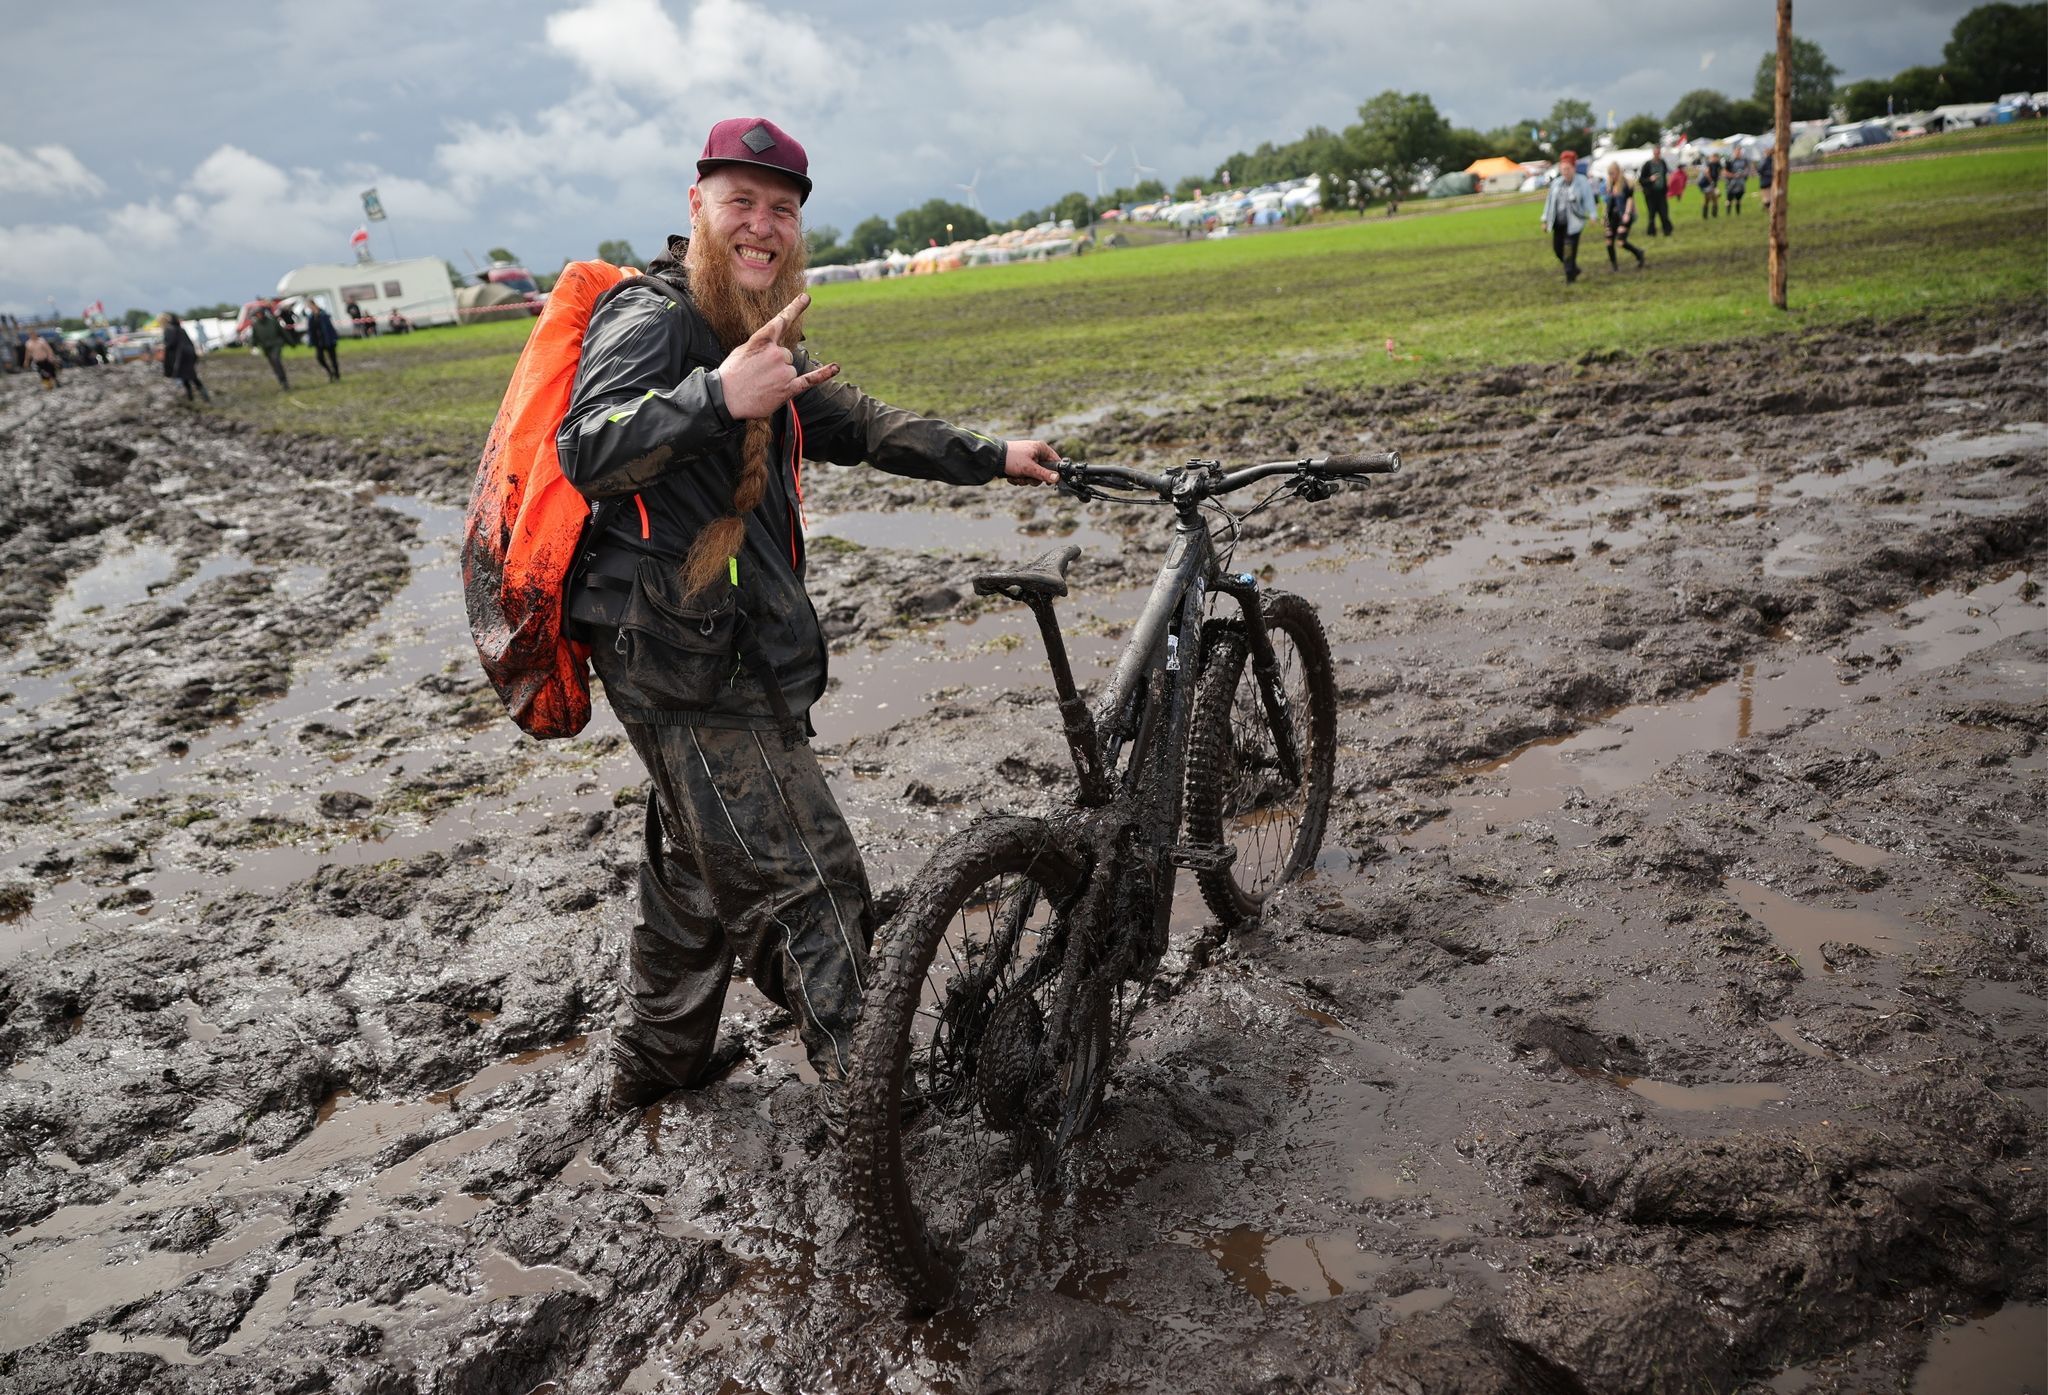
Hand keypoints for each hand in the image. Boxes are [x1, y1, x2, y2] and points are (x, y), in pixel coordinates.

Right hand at [718, 293, 839, 419]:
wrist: (725, 398)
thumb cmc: (731, 374)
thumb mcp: (742, 351)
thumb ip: (761, 346)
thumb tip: (773, 349)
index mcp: (762, 340)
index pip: (781, 321)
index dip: (794, 308)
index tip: (806, 297)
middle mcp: (776, 353)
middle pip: (786, 354)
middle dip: (774, 364)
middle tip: (757, 374)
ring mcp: (783, 371)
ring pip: (790, 369)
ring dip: (779, 377)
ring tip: (761, 384)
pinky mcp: (788, 388)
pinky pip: (809, 380)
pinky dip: (823, 374)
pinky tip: (835, 367)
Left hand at [1003, 439, 1059, 484]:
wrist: (993, 459)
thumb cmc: (1011, 458)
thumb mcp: (1029, 468)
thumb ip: (1044, 474)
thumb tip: (1057, 478)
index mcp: (1041, 449)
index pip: (1055, 461)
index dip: (1053, 473)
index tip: (1049, 482)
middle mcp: (1036, 453)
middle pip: (1044, 472)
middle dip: (1033, 478)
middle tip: (1027, 477)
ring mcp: (1028, 460)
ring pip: (1033, 476)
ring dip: (1025, 480)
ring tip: (1017, 476)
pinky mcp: (1021, 466)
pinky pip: (1025, 476)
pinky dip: (1019, 478)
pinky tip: (1012, 476)